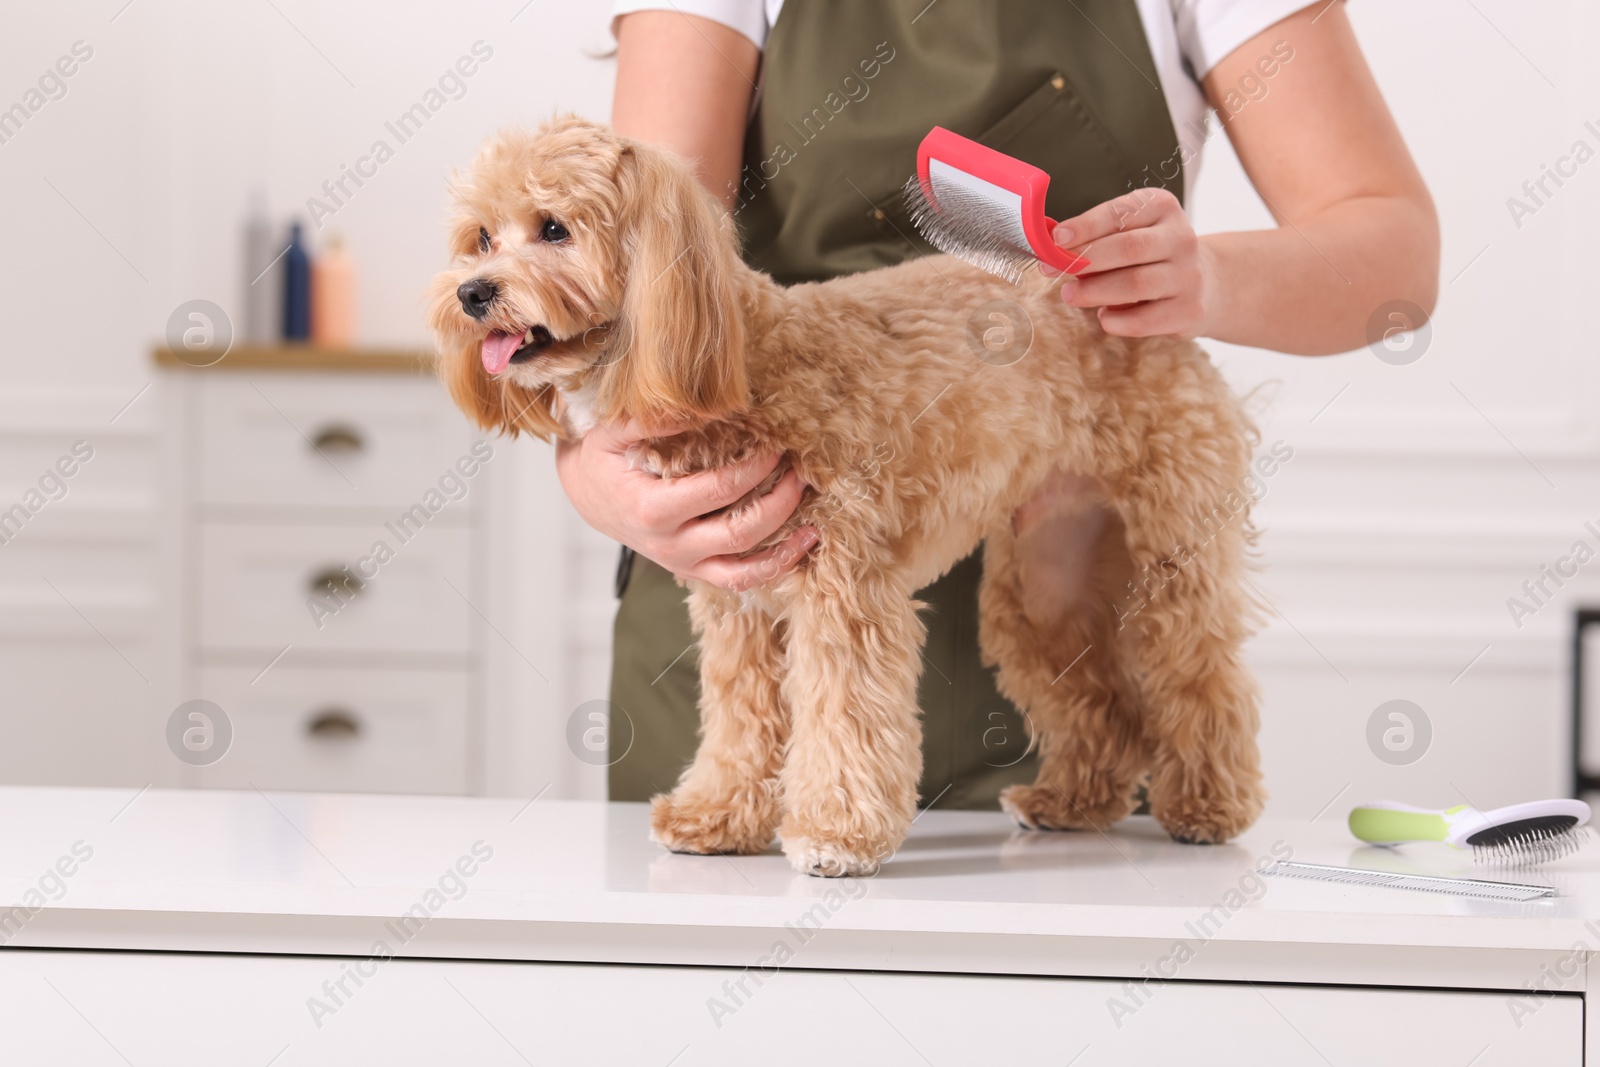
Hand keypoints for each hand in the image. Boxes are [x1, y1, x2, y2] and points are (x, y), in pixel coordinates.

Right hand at [554, 420, 816, 589]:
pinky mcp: (693, 570)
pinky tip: (801, 545)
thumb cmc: (601, 458)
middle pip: (739, 532)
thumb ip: (651, 418)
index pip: (718, 490)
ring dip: (784, 547)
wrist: (586, 496)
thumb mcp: (612, 431)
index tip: (776, 444)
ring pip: (743, 568)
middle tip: (801, 472)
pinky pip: (738, 580)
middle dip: (778, 502)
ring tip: (814, 521)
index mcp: (651, 509)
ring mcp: (683, 563)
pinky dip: (773, 568)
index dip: (754, 468)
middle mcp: (669, 544)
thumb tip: (702, 407)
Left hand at [1046, 187, 1218, 338]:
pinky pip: (1145, 319)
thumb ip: (1096, 237)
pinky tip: (1103, 317)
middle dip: (1085, 259)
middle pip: (1129, 248)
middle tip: (1051, 269)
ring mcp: (1189, 275)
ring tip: (1070, 294)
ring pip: (1135, 284)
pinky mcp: (1189, 310)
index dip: (1086, 226)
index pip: (1120, 213)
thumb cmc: (1149, 255)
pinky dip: (1117, 320)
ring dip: (1095, 291)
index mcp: (1162, 207)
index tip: (1055, 238)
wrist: (1204, 284)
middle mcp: (1181, 238)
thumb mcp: (1130, 232)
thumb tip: (1051, 247)